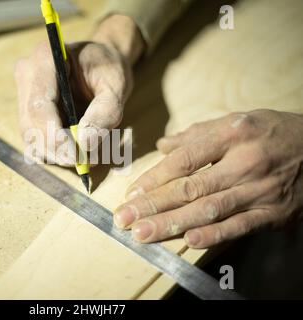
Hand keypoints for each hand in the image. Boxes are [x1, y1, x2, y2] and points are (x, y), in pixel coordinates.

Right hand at [14, 15, 143, 165]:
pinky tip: (71, 150)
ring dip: (53, 152)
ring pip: (29, 134)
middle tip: (82, 161)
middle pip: (31, 123)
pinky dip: (51, 150)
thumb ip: (105, 113)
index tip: (75, 155)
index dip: (54, 135)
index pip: (40, 105)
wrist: (101, 61)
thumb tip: (84, 144)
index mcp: (46, 58)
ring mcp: (23, 91)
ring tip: (82, 157)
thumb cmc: (108, 68)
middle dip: (55, 148)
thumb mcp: (116, 86)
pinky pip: (32, 136)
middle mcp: (28, 73)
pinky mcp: (26, 108)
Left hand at [114, 109, 302, 247]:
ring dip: (173, 224)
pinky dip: (214, 235)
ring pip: (210, 209)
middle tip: (125, 218)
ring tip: (143, 233)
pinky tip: (188, 240)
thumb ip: (196, 134)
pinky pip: (240, 225)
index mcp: (233, 135)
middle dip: (153, 205)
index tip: (131, 192)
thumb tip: (162, 144)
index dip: (155, 178)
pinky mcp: (273, 212)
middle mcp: (245, 162)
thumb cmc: (273, 132)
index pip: (185, 160)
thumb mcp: (237, 121)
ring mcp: (260, 190)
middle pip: (191, 187)